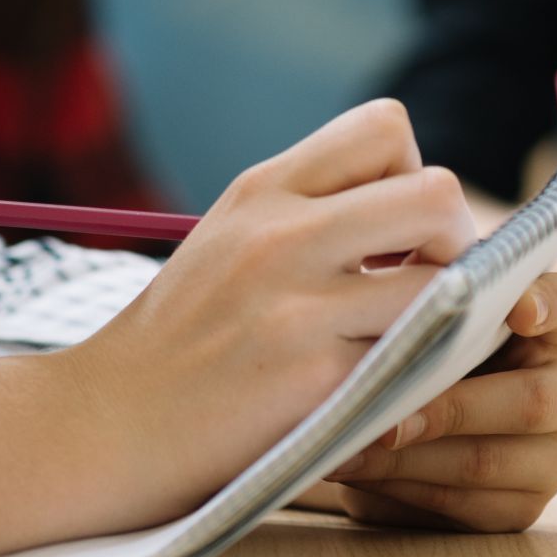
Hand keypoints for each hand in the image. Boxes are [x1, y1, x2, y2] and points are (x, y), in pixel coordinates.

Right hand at [59, 100, 476, 526]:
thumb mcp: (230, 239)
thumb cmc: (181, 339)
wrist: (98, 430)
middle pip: (438, 193)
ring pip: (449, 281)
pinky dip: (427, 374)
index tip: (395, 232)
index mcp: (263, 190)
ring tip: (421, 341)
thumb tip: (424, 207)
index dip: (414, 173)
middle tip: (433, 286)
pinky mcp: (314, 381)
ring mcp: (298, 309)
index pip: (387, 126)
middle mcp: (281, 236)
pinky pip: (420, 360)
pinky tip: (396, 388)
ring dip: (455, 314)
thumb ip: (312, 209)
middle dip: (457, 241)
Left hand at [304, 272, 556, 531]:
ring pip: (486, 464)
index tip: (518, 310)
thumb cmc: (430, 346)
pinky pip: (464, 507)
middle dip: (450, 411)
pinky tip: (359, 473)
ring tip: (349, 447)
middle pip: (532, 402)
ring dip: (408, 460)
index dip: (547, 304)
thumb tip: (394, 286)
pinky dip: (403, 491)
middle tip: (384, 417)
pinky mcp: (524, 507)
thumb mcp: (435, 312)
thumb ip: (427, 290)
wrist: (423, 419)